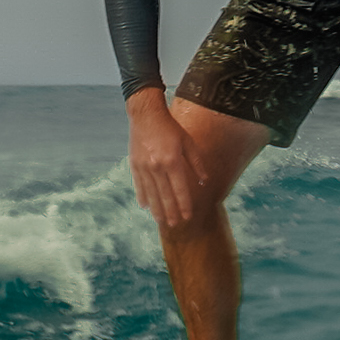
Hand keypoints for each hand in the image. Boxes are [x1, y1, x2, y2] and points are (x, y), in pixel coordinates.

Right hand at [126, 91, 199, 229]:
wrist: (146, 115)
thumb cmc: (170, 128)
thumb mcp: (188, 142)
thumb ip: (196, 163)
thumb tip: (204, 182)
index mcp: (172, 161)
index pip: (179, 189)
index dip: (184, 204)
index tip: (188, 216)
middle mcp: (157, 166)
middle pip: (165, 195)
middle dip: (171, 212)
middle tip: (175, 225)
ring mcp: (144, 167)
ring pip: (151, 193)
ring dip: (157, 209)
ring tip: (162, 221)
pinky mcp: (134, 164)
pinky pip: (139, 185)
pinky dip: (143, 196)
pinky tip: (145, 207)